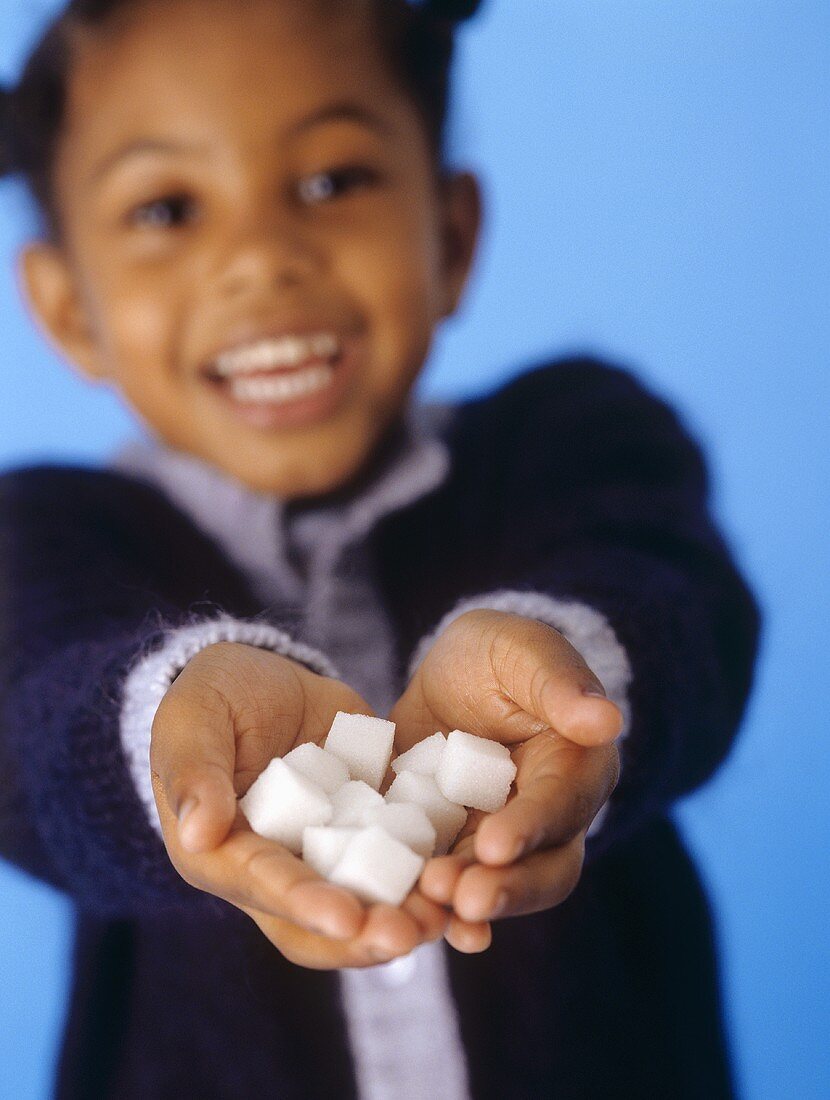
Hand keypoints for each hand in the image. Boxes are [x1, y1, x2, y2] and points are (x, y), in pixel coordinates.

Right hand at [151, 642, 447, 968]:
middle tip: (414, 933)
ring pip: (368, 897)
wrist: (260, 675)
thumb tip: (198, 833)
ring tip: (450, 915)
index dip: (305, 903)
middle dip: (366, 932)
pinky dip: (432, 869)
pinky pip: (402, 854)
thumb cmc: (210, 697)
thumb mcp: (191, 721)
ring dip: (406, 911)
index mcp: (223, 854)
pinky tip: (472, 871)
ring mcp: (328, 850)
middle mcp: (279, 867)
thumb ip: (195, 772)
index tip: (347, 916)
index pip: (264, 884)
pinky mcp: (371, 823)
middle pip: (321, 918)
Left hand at [388, 610, 622, 951]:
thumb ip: (559, 682)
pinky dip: (436, 912)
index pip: (561, 804)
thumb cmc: (501, 654)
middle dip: (505, 888)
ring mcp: (500, 841)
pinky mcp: (455, 851)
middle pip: (543, 869)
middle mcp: (547, 818)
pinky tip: (410, 925)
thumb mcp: (523, 650)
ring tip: (426, 910)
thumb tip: (606, 721)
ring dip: (465, 904)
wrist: (455, 676)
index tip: (495, 843)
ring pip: (496, 887)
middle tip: (462, 898)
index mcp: (576, 768)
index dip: (532, 826)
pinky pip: (452, 889)